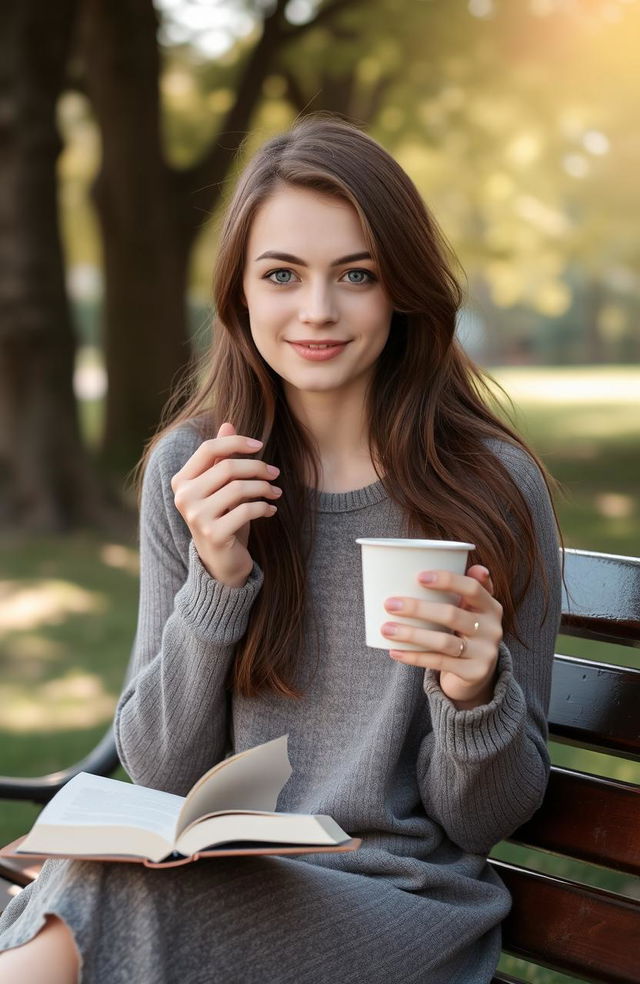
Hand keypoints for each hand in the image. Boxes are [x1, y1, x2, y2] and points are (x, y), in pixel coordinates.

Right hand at [170, 422, 281, 586]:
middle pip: (228, 468)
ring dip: (264, 488)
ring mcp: (196, 517)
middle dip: (257, 468)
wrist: (221, 562)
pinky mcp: (213, 534)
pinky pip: (246, 510)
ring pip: (239, 488)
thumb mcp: (222, 487)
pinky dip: (264, 507)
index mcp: (181, 481)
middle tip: (275, 473)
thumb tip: (228, 424)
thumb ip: (221, 458)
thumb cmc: (223, 518)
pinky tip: (270, 510)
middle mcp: (184, 497)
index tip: (260, 445)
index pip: (209, 449)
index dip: (237, 442)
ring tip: (275, 492)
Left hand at [380, 566, 502, 708]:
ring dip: (411, 634)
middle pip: (452, 615)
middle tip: (389, 604)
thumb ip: (467, 588)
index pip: (472, 588)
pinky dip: (414, 657)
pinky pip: (439, 663)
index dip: (447, 580)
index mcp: (491, 606)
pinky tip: (394, 652)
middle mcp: (492, 629)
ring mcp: (485, 653)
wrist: (479, 673)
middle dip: (417, 608)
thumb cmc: (466, 631)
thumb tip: (473, 564)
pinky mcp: (474, 673)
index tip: (418, 577)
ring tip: (386, 629)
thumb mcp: (471, 609)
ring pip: (444, 641)